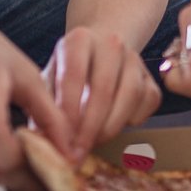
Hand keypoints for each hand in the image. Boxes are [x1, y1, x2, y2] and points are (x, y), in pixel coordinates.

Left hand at [44, 24, 161, 160]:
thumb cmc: (68, 72)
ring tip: (93, 143)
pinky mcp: (151, 75)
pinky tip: (112, 127)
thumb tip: (40, 142)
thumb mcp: (49, 82)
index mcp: (79, 40)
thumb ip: (44, 108)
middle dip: (90, 127)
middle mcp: (110, 43)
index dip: (68, 112)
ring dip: (111, 126)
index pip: (74, 77)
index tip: (62, 139)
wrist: (98, 53)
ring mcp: (135, 58)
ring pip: (130, 95)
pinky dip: (132, 120)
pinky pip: (148, 101)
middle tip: (78, 151)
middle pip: (104, 88)